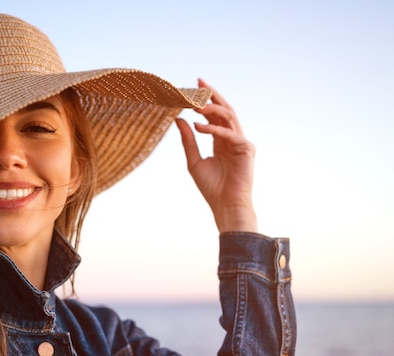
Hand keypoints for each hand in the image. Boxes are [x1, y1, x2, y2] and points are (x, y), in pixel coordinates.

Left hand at [176, 79, 256, 232]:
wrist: (225, 204)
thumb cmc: (211, 187)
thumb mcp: (194, 161)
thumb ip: (188, 140)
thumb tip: (178, 119)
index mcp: (221, 140)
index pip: (214, 115)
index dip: (204, 101)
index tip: (191, 88)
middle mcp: (233, 138)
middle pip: (224, 110)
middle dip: (212, 95)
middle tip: (199, 83)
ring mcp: (241, 142)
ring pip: (228, 117)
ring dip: (211, 109)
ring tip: (194, 104)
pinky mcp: (246, 148)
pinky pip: (229, 133)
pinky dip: (213, 129)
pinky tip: (198, 127)